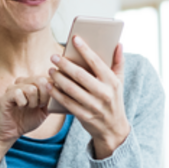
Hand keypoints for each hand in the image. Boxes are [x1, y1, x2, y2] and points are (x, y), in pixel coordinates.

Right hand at [0, 76, 50, 166]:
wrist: (10, 133)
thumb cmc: (26, 120)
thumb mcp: (45, 110)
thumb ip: (53, 100)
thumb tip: (66, 92)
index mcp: (32, 83)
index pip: (48, 77)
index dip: (52, 90)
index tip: (48, 102)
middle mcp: (23, 82)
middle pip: (41, 80)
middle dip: (44, 96)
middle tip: (39, 106)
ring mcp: (13, 88)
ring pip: (31, 88)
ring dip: (33, 102)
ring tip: (28, 107)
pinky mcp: (5, 96)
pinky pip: (18, 93)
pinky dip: (23, 103)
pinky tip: (19, 107)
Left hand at [47, 37, 130, 158]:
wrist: (113, 129)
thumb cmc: (113, 100)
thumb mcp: (119, 83)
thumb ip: (118, 63)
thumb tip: (118, 44)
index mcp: (112, 82)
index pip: (97, 62)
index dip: (85, 49)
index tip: (74, 38)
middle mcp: (104, 93)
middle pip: (80, 75)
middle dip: (65, 64)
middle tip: (53, 57)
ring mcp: (93, 106)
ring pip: (71, 89)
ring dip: (58, 78)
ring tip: (50, 70)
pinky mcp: (84, 116)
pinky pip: (66, 102)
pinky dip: (56, 93)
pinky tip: (49, 86)